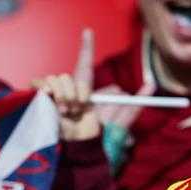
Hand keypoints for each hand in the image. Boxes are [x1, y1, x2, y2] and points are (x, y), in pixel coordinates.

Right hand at [33, 28, 154, 141]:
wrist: (75, 157)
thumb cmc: (96, 143)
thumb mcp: (119, 123)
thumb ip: (134, 105)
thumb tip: (152, 85)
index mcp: (85, 92)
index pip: (85, 64)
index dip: (86, 47)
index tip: (88, 32)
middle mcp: (69, 90)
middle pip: (74, 74)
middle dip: (79, 92)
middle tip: (79, 109)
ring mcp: (53, 93)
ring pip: (61, 78)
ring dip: (66, 97)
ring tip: (66, 114)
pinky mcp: (38, 97)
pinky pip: (43, 81)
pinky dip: (49, 92)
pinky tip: (52, 107)